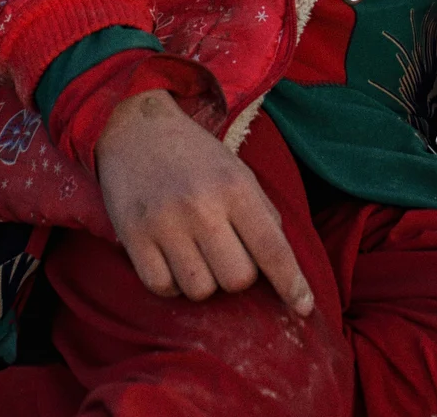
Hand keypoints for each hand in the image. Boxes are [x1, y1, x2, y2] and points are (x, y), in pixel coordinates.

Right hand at [93, 91, 314, 315]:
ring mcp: (165, 223)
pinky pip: (163, 288)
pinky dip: (172, 284)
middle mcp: (202, 206)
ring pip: (201, 290)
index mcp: (236, 187)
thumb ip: (262, 214)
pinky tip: (171, 259)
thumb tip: (281, 266)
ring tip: (195, 253)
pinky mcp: (133, 237)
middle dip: (238, 276)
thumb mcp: (238, 172)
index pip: (272, 249)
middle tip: (225, 252)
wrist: (135, 128)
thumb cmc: (195, 156)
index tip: (303, 308)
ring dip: (204, 282)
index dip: (292, 284)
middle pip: (237, 280)